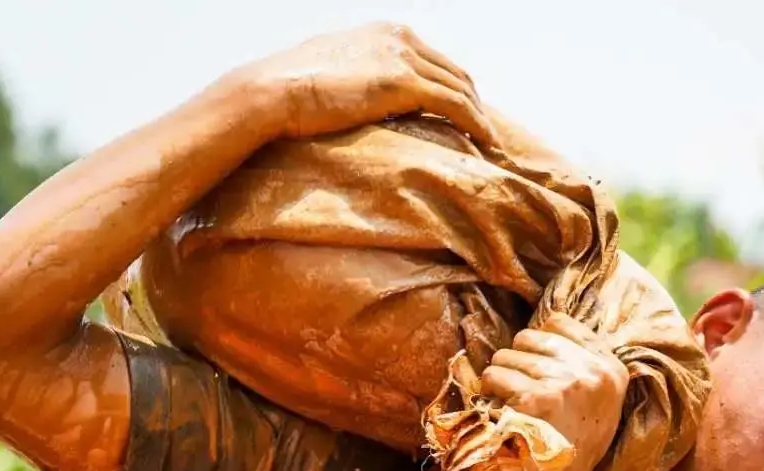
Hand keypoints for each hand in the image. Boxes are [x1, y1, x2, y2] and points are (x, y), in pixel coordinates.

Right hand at [230, 23, 494, 147]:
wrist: (273, 91)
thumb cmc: (291, 93)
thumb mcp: (333, 76)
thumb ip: (358, 79)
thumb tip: (358, 101)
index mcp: (385, 33)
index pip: (434, 60)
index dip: (454, 89)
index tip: (466, 116)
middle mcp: (399, 37)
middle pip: (454, 71)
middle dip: (474, 102)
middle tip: (486, 134)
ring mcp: (403, 56)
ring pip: (460, 87)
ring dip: (480, 116)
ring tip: (490, 144)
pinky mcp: (403, 82)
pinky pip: (454, 104)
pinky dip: (475, 123)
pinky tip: (484, 143)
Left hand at [480, 315, 629, 470]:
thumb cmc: (571, 452)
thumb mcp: (599, 406)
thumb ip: (585, 368)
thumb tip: (548, 328)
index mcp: (611, 370)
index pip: (561, 322)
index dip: (539, 342)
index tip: (535, 369)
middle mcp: (592, 372)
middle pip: (530, 336)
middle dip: (517, 361)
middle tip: (519, 392)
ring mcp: (563, 383)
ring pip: (507, 354)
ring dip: (499, 378)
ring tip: (510, 405)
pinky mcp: (534, 398)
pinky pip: (495, 376)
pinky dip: (489, 393)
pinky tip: (499, 412)